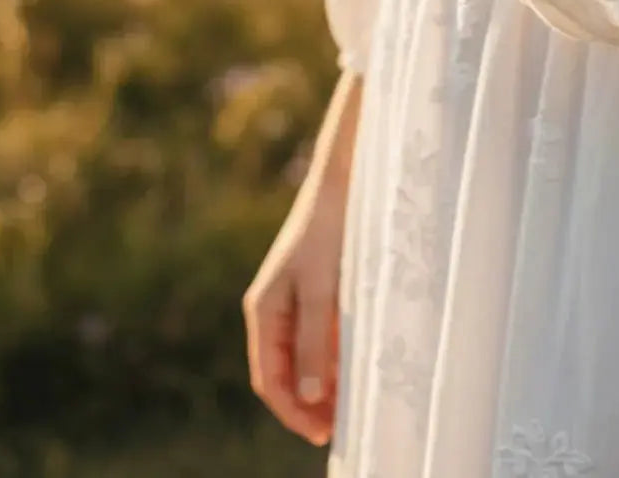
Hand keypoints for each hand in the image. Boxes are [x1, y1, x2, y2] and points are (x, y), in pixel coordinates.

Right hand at [242, 171, 347, 446]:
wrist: (343, 182)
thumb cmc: (329, 232)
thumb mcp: (322, 291)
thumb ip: (314, 343)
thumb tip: (309, 399)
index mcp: (263, 310)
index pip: (269, 378)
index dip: (292, 412)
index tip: (322, 436)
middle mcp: (273, 310)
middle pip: (284, 373)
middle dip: (307, 405)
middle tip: (341, 429)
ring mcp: (293, 301)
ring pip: (302, 358)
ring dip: (321, 386)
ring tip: (350, 408)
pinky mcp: (315, 292)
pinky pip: (318, 338)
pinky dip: (332, 360)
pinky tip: (354, 371)